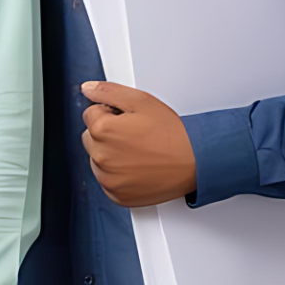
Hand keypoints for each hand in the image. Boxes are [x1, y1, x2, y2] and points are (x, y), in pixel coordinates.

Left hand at [81, 81, 196, 206]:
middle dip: (107, 134)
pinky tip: (138, 167)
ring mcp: (108, 178)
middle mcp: (101, 156)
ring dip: (111, 154)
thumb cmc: (172, 134)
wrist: (196, 162)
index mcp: (102, 130)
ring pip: (98, 160)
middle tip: (135, 135)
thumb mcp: (141, 101)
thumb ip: (108, 91)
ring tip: (139, 151)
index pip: (90, 114)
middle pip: (90, 137)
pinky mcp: (117, 195)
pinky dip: (118, 175)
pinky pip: (107, 181)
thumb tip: (87, 89)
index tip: (129, 120)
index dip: (110, 113)